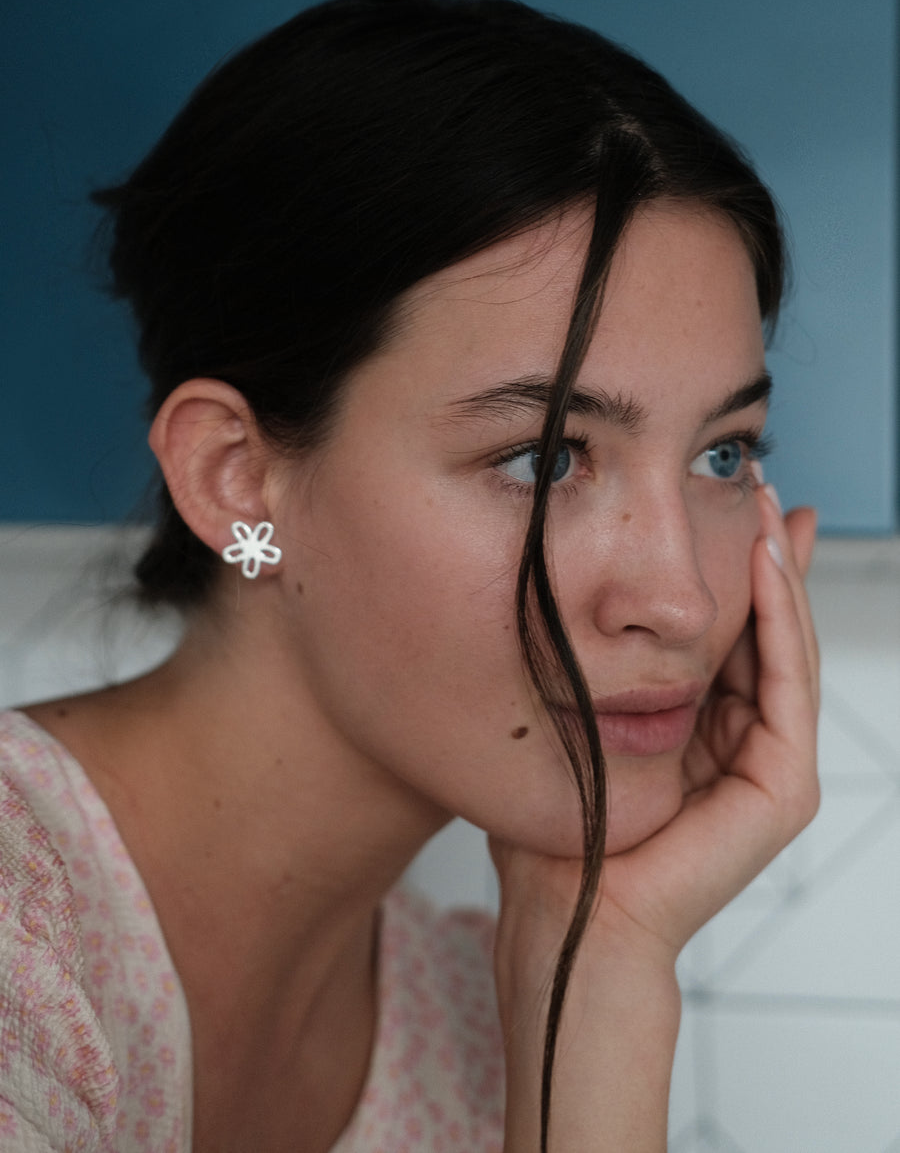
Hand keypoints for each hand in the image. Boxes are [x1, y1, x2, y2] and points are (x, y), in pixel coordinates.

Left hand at [597, 484, 819, 952]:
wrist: (562, 913)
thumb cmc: (554, 828)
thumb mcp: (574, 718)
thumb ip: (590, 667)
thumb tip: (574, 597)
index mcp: (698, 732)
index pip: (729, 637)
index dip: (733, 573)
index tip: (727, 505)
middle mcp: (738, 745)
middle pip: (766, 632)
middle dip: (768, 558)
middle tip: (763, 487)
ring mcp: (767, 768)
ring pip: (785, 647)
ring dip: (779, 574)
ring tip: (770, 507)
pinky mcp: (782, 790)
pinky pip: (788, 684)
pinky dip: (782, 620)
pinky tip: (765, 562)